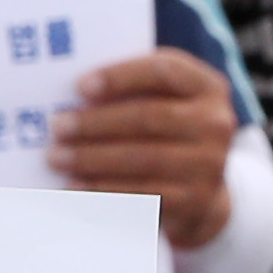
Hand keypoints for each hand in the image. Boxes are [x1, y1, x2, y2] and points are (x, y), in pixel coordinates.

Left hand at [53, 51, 233, 248]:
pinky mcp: (194, 201)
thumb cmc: (166, 134)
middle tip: (57, 126)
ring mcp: (210, 165)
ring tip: (56, 157)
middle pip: (148, 117)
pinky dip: (103, 190)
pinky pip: (141, 194)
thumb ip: (133, 90)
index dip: (120, 76)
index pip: (164, 70)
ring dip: (92, 158)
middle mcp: (216, 123)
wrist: (202, 195)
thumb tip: (69, 94)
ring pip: (142, 158)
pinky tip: (74, 186)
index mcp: (207, 86)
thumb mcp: (165, 102)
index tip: (80, 87)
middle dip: (96, 122)